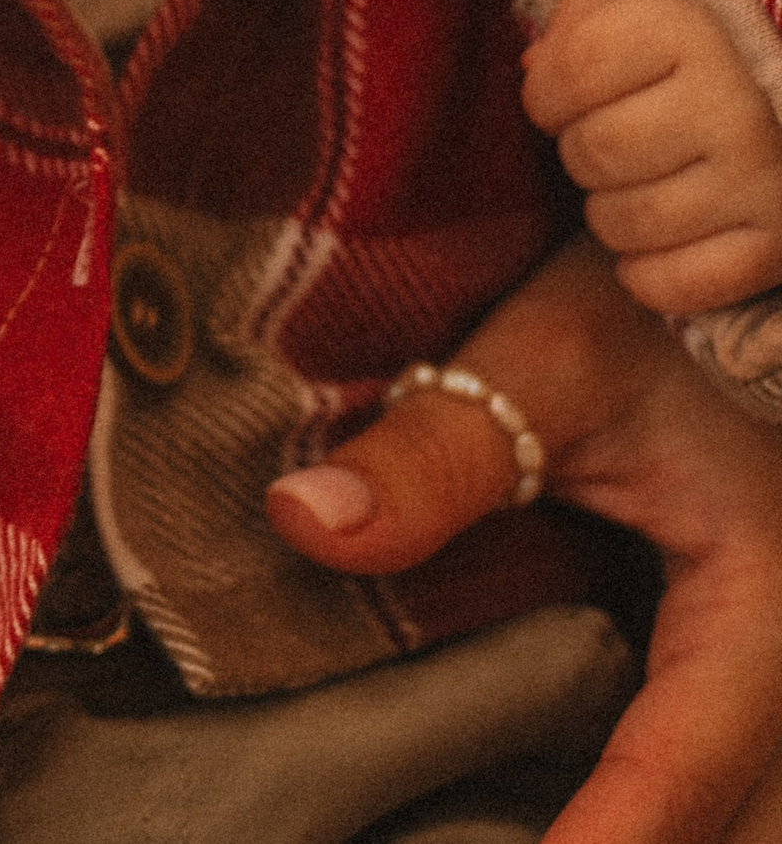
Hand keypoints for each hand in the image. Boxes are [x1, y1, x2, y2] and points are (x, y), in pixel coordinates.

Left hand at [267, 240, 781, 842]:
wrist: (697, 253)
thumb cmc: (639, 300)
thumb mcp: (542, 360)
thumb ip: (434, 448)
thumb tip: (303, 522)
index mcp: (763, 594)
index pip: (690, 760)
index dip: (612, 835)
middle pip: (740, 810)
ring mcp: (759, 641)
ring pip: (740, 791)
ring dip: (650, 821)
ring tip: (516, 839)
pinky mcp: (724, 633)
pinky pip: (707, 745)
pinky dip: (650, 791)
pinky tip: (550, 808)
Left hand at [523, 0, 781, 313]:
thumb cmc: (724, 23)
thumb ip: (584, 13)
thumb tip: (533, 68)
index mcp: (695, 30)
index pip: (568, 77)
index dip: (547, 93)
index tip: (564, 93)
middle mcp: (734, 107)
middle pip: (593, 154)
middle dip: (582, 147)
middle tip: (617, 132)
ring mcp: (764, 181)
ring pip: (624, 222)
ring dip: (611, 208)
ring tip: (644, 177)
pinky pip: (678, 286)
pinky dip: (648, 275)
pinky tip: (654, 242)